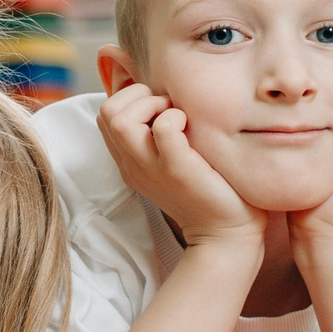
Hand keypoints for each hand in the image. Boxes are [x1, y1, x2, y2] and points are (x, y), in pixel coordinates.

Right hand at [97, 82, 262, 251]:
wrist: (227, 235)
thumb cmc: (208, 191)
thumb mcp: (171, 163)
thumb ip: (160, 138)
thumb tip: (167, 99)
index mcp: (129, 161)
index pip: (105, 116)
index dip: (130, 99)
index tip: (161, 109)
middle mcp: (132, 164)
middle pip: (105, 112)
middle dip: (137, 96)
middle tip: (168, 109)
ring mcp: (151, 168)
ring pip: (119, 120)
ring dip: (150, 104)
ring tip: (176, 116)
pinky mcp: (177, 170)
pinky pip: (162, 128)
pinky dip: (176, 117)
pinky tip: (191, 129)